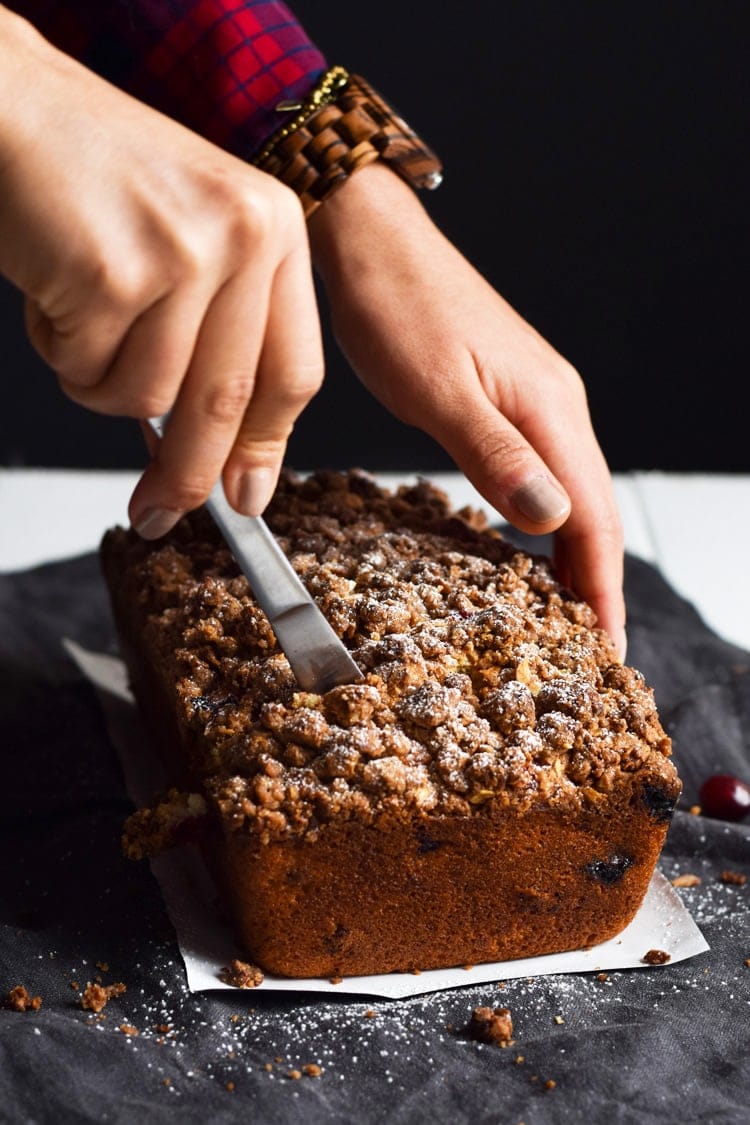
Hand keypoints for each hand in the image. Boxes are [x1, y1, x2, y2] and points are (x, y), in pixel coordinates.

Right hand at [0, 7, 322, 536]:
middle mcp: (244, 236)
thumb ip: (221, 336)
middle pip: (226, 402)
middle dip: (186, 476)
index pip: (294, 372)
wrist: (13, 106)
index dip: (266, 448)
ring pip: (147, 395)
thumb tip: (224, 458)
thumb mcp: (194, 241)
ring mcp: (181, 252)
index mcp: (276, 230)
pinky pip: (89, 371)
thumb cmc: (96, 178)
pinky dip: (60, 352)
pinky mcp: (114, 272)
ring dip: (99, 383)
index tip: (247, 497)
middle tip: (158, 513)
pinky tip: (53, 291)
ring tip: (80, 315)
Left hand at [310, 164, 625, 658]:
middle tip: (593, 654)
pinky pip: (543, 474)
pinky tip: (530, 547)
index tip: (607, 650)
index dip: (602, 590)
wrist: (370, 243)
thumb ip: (496, 456)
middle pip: (596, 512)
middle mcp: (557, 406)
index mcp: (551, 408)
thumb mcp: (439, 390)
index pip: (595, 518)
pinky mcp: (507, 399)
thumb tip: (554, 520)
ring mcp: (535, 401)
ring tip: (567, 616)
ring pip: (572, 496)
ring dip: (575, 559)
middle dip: (598, 586)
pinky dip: (546, 524)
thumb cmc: (397, 308)